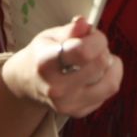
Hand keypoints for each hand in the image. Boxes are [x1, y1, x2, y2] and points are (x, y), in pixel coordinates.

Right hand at [0, 16, 121, 118]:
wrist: (26, 83)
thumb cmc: (41, 54)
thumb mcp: (50, 36)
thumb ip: (69, 30)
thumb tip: (84, 23)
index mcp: (46, 64)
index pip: (84, 52)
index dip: (97, 39)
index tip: (91, 34)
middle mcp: (56, 89)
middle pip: (100, 65)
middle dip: (103, 50)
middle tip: (93, 46)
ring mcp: (68, 104)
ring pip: (111, 83)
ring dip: (111, 66)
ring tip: (97, 59)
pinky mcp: (78, 112)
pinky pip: (108, 93)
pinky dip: (108, 78)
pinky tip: (94, 73)